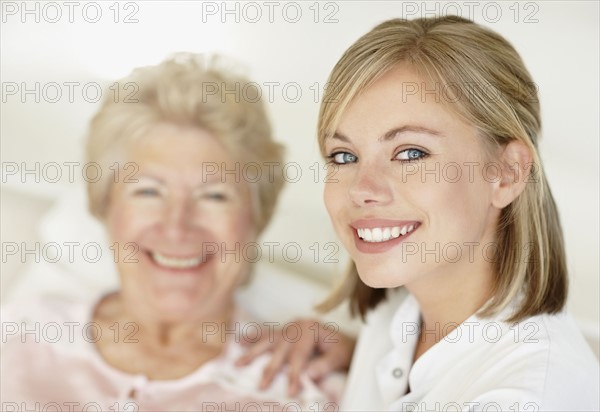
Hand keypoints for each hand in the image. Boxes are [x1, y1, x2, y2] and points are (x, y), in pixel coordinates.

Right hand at [235, 319, 355, 395]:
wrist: (346, 341)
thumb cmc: (343, 349)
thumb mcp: (340, 356)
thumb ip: (325, 365)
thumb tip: (308, 375)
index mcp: (310, 328)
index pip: (299, 355)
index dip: (294, 374)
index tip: (291, 391)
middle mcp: (296, 325)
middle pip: (280, 349)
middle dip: (271, 368)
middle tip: (262, 386)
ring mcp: (288, 327)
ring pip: (268, 341)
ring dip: (252, 352)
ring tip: (238, 364)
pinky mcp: (284, 331)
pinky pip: (267, 334)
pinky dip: (253, 337)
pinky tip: (239, 340)